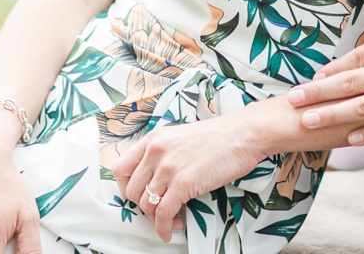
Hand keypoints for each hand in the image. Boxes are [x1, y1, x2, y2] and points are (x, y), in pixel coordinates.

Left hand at [114, 118, 267, 242]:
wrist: (242, 134)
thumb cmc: (218, 136)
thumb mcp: (180, 137)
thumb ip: (163, 153)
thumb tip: (155, 177)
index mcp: (153, 139)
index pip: (121, 168)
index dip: (126, 188)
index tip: (138, 196)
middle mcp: (155, 152)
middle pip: (132, 190)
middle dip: (143, 206)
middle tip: (158, 210)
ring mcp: (168, 168)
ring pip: (146, 205)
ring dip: (156, 220)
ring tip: (171, 220)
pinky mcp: (183, 183)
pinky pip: (163, 214)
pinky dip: (164, 227)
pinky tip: (170, 230)